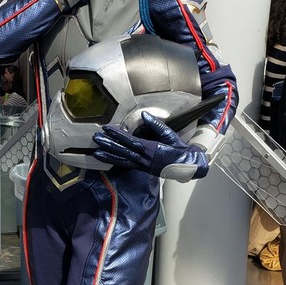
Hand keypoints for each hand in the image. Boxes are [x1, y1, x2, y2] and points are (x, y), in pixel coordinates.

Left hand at [92, 111, 208, 181]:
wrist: (189, 166)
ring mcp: (143, 166)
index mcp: (152, 150)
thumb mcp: (171, 135)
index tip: (106, 129)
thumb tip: (145, 115)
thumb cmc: (181, 151)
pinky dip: (116, 162)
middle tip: (96, 139)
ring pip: (123, 161)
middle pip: (123, 152)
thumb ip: (157, 125)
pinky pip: (127, 165)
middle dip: (108, 145)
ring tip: (96, 153)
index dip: (117, 135)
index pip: (130, 141)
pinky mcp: (144, 169)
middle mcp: (145, 159)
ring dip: (108, 156)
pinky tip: (108, 159)